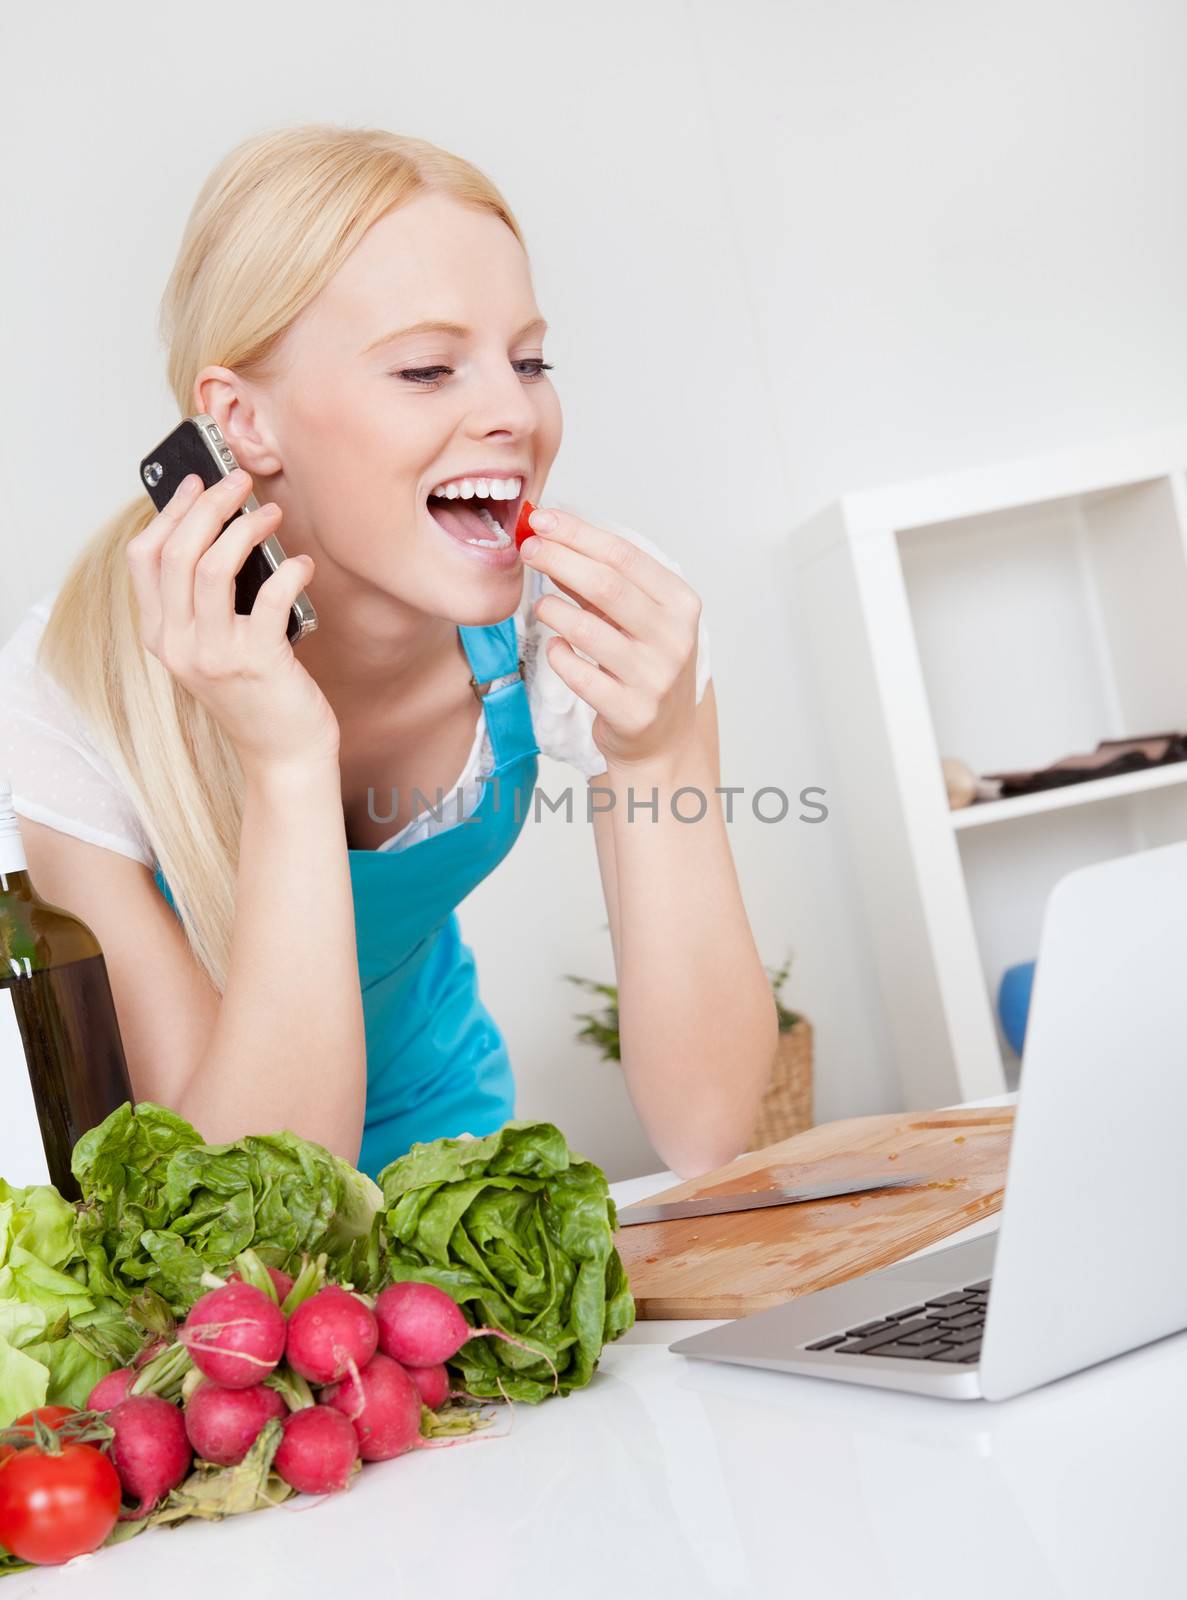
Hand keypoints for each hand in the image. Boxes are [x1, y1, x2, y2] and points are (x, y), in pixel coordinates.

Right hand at [127, 469, 339, 773]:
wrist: (283, 754)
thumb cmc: (257, 694)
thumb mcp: (213, 646)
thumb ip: (205, 600)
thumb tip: (222, 530)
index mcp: (160, 635)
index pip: (144, 557)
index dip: (169, 512)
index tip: (197, 482)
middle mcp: (178, 644)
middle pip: (177, 551)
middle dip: (210, 505)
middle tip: (240, 482)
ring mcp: (214, 655)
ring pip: (213, 566)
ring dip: (245, 528)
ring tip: (271, 514)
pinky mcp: (257, 662)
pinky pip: (269, 596)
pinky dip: (289, 570)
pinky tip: (302, 565)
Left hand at [520, 507, 702, 769]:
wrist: (665, 738)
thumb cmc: (645, 666)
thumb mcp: (637, 618)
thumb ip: (601, 583)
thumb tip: (551, 539)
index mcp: (680, 603)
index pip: (624, 555)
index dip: (578, 533)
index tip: (542, 520)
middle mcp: (674, 638)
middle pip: (606, 585)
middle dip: (559, 559)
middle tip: (527, 549)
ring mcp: (655, 677)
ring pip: (587, 630)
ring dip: (553, 610)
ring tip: (541, 607)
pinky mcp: (631, 711)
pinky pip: (579, 674)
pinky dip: (558, 654)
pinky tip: (554, 648)